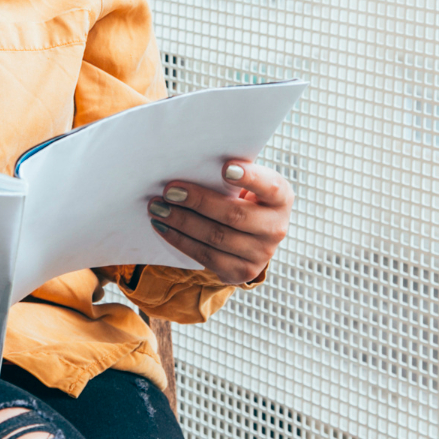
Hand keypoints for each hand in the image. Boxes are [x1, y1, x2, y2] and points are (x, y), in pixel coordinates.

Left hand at [147, 161, 290, 284]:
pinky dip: (180, 240)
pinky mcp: (241, 272)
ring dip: (181, 222)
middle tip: (169, 190)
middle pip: (234, 215)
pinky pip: (206, 256)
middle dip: (198, 202)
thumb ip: (229, 175)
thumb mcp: (246, 184)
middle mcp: (276, 228)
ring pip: (216, 237)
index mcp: (281, 198)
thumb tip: (189, 165)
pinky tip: (163, 227)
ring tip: (158, 208)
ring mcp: (261, 254)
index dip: (250, 177)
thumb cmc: (242, 197)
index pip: (270, 186)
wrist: (251, 237)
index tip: (224, 167)